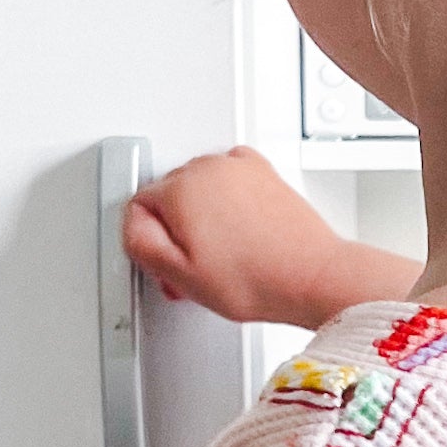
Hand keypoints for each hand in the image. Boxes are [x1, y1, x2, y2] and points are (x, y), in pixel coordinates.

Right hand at [124, 148, 417, 331]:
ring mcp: (239, 167)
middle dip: (175, 232)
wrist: (313, 276)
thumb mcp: (180, 275)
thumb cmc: (257, 279)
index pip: (138, 208)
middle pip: (168, 197)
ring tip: (220, 257)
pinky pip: (228, 182)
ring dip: (200, 218)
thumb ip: (141, 243)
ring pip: (198, 189)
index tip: (170, 266)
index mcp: (181, 188)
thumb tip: (133, 225)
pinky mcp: (264, 173)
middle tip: (195, 269)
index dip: (151, 245)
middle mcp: (209, 167)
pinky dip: (227, 203)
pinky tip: (237, 234)